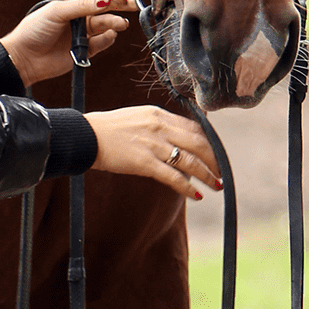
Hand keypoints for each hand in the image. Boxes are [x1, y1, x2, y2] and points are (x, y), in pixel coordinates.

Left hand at [0, 0, 136, 86]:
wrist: (25, 58)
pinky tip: (109, 36)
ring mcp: (83, 28)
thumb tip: (106, 1)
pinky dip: (108, 38)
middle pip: (107, 2)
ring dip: (115, 21)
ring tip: (120, 24)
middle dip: (120, 3)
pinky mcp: (85, 46)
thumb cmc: (34, 29)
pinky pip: (103, 40)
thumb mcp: (57, 11)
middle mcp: (80, 10)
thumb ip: (83, 6)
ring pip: (106, 22)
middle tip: (131, 6)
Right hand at [85, 106, 221, 200]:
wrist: (87, 136)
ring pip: (190, 161)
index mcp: (159, 114)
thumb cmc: (110, 129)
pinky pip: (173, 176)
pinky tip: (195, 195)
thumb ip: (160, 125)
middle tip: (221, 172)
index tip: (215, 153)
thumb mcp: (139, 117)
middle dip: (214, 159)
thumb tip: (178, 139)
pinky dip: (187, 187)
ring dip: (207, 175)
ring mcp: (153, 144)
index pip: (194, 126)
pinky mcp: (144, 162)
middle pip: (198, 143)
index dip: (209, 142)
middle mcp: (160, 126)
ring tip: (216, 185)